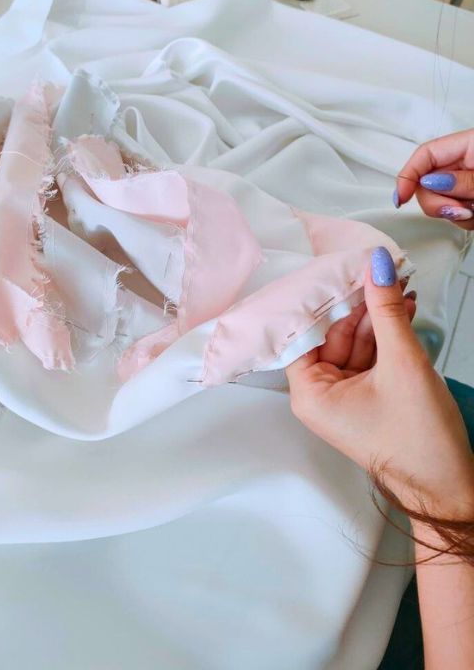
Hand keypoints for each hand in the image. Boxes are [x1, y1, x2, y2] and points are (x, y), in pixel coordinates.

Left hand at [285, 247, 473, 521]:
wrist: (449, 487)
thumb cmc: (419, 442)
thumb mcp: (403, 364)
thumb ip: (387, 311)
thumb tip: (376, 267)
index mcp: (309, 394)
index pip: (303, 333)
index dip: (324, 299)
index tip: (340, 269)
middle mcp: (318, 395)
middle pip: (330, 335)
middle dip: (358, 304)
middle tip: (379, 272)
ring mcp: (342, 396)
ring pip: (353, 342)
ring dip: (377, 317)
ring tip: (399, 285)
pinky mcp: (366, 397)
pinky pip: (369, 357)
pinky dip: (385, 336)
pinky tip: (402, 310)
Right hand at [395, 128, 473, 228]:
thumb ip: (462, 180)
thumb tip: (430, 183)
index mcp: (469, 144)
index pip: (425, 154)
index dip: (408, 175)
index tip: (401, 198)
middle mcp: (465, 163)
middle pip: (427, 182)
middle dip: (436, 202)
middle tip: (455, 211)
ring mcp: (468, 182)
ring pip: (441, 201)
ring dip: (453, 213)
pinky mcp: (473, 198)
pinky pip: (456, 212)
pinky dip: (465, 219)